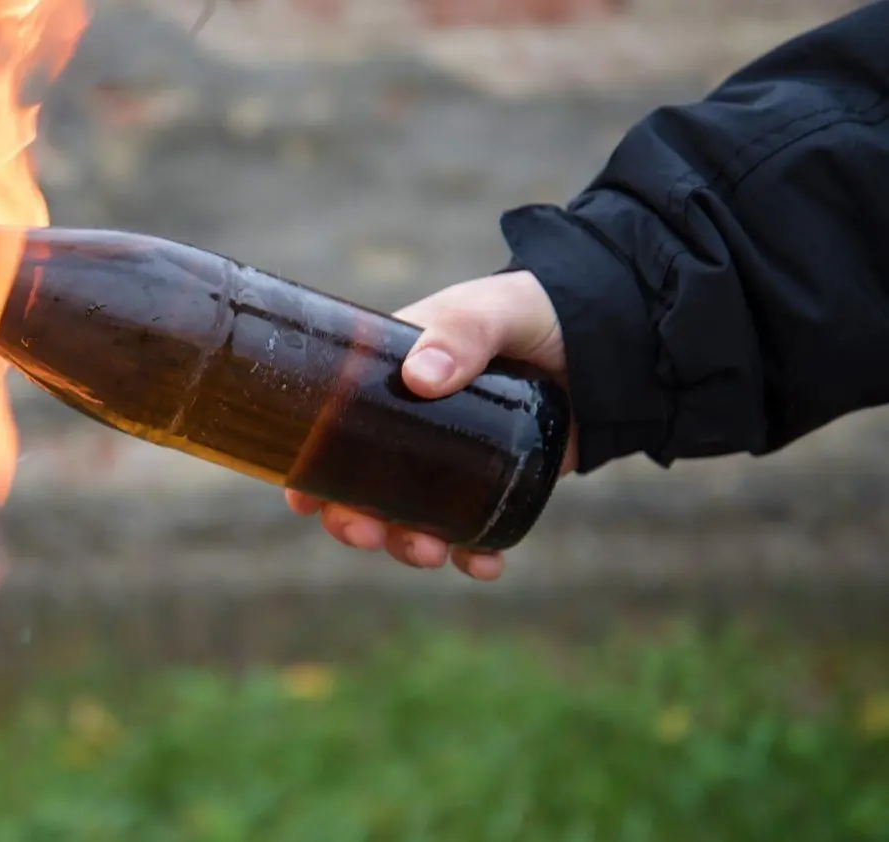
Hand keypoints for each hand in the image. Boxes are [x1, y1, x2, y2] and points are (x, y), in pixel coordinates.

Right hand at [285, 270, 575, 580]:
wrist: (607, 341)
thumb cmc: (533, 311)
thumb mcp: (493, 310)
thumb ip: (461, 333)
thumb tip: (419, 379)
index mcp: (386, 379)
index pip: (329, 428)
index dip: (309, 469)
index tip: (303, 499)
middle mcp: (408, 427)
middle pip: (360, 487)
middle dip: (353, 521)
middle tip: (366, 533)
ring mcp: (450, 462)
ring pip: (409, 518)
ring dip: (405, 545)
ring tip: (427, 554)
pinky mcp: (495, 486)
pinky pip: (472, 533)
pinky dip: (472, 556)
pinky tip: (483, 566)